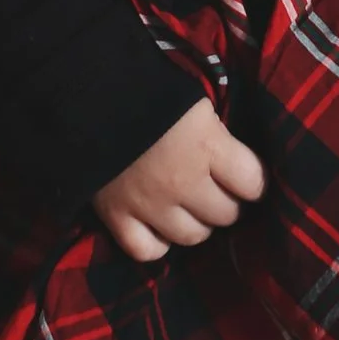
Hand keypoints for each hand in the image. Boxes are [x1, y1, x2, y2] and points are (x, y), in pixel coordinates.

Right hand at [93, 100, 265, 263]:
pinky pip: (147, 251)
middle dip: (226, 202)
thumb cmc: (147, 89)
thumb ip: (216, 134)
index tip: (246, 176)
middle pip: (226, 214)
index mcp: (206, 146)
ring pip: (193, 236)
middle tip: (215, 188)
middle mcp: (183, 182)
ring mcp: (149, 205)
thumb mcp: (194, 102)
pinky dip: (157, 242)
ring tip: (188, 206)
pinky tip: (158, 226)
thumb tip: (235, 162)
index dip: (253, 180)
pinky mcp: (117, 216)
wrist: (85, 93)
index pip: (253, 183)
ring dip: (196, 223)